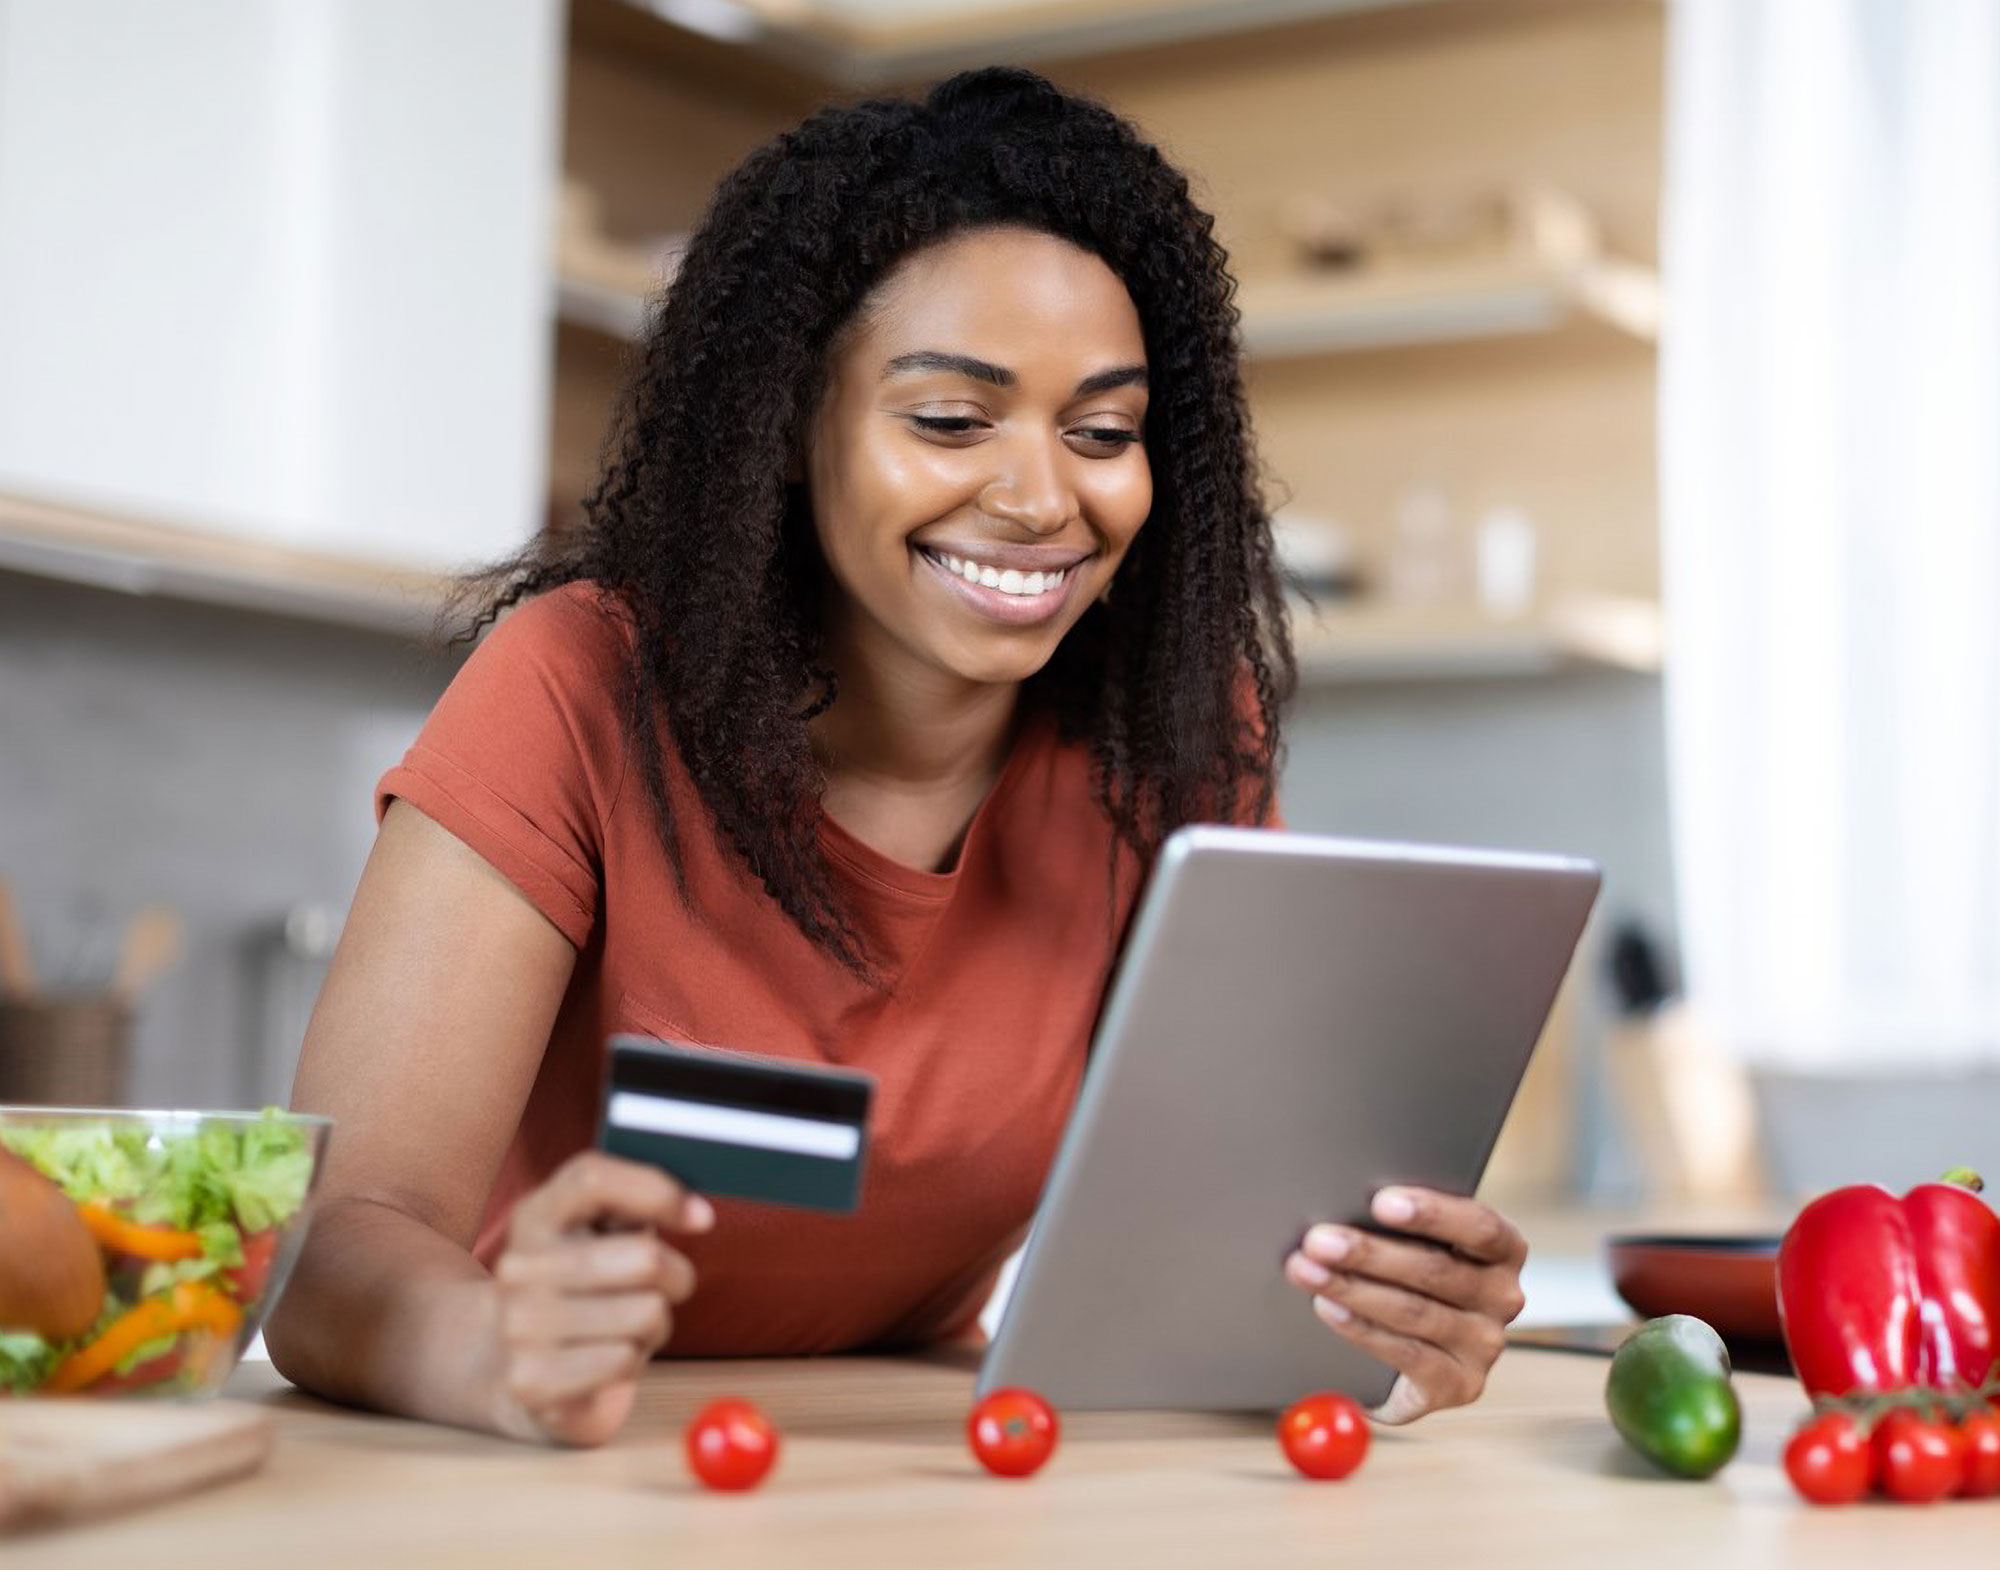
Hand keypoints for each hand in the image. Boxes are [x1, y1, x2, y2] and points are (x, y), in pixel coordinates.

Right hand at [487, 1151, 712, 1446]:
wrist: (506, 1364)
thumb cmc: (580, 1289)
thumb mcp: (599, 1232)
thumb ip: (639, 1202)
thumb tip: (697, 1213)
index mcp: (536, 1216)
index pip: (594, 1179)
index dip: (659, 1192)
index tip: (700, 1217)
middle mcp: (518, 1266)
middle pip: (645, 1258)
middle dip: (673, 1277)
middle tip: (657, 1290)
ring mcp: (518, 1326)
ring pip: (646, 1314)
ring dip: (654, 1326)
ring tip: (624, 1329)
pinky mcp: (530, 1381)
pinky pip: (625, 1361)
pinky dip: (631, 1364)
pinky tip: (604, 1362)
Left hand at [1283, 1186, 1526, 1424]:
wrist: (1413, 1351)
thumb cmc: (1410, 1273)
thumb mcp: (1418, 1240)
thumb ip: (1400, 1224)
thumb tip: (1344, 1203)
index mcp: (1503, 1249)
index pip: (1479, 1227)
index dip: (1431, 1212)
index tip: (1380, 1202)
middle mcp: (1502, 1297)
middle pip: (1435, 1270)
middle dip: (1368, 1253)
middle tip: (1318, 1241)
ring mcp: (1484, 1345)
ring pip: (1414, 1311)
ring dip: (1352, 1289)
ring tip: (1308, 1271)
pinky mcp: (1460, 1385)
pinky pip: (1407, 1355)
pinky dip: (1361, 1329)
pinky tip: (1329, 1309)